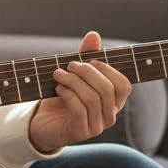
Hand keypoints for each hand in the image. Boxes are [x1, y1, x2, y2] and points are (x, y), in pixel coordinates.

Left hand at [28, 31, 131, 154]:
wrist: (43, 123)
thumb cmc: (63, 96)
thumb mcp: (75, 75)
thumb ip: (86, 56)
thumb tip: (94, 34)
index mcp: (113, 101)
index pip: (124, 85)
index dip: (108, 70)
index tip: (90, 60)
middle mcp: (109, 115)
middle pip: (107, 89)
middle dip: (87, 72)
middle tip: (69, 65)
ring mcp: (97, 127)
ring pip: (92, 99)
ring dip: (73, 81)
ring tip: (58, 74)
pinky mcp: (81, 133)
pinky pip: (79, 110)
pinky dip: (68, 95)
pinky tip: (58, 88)